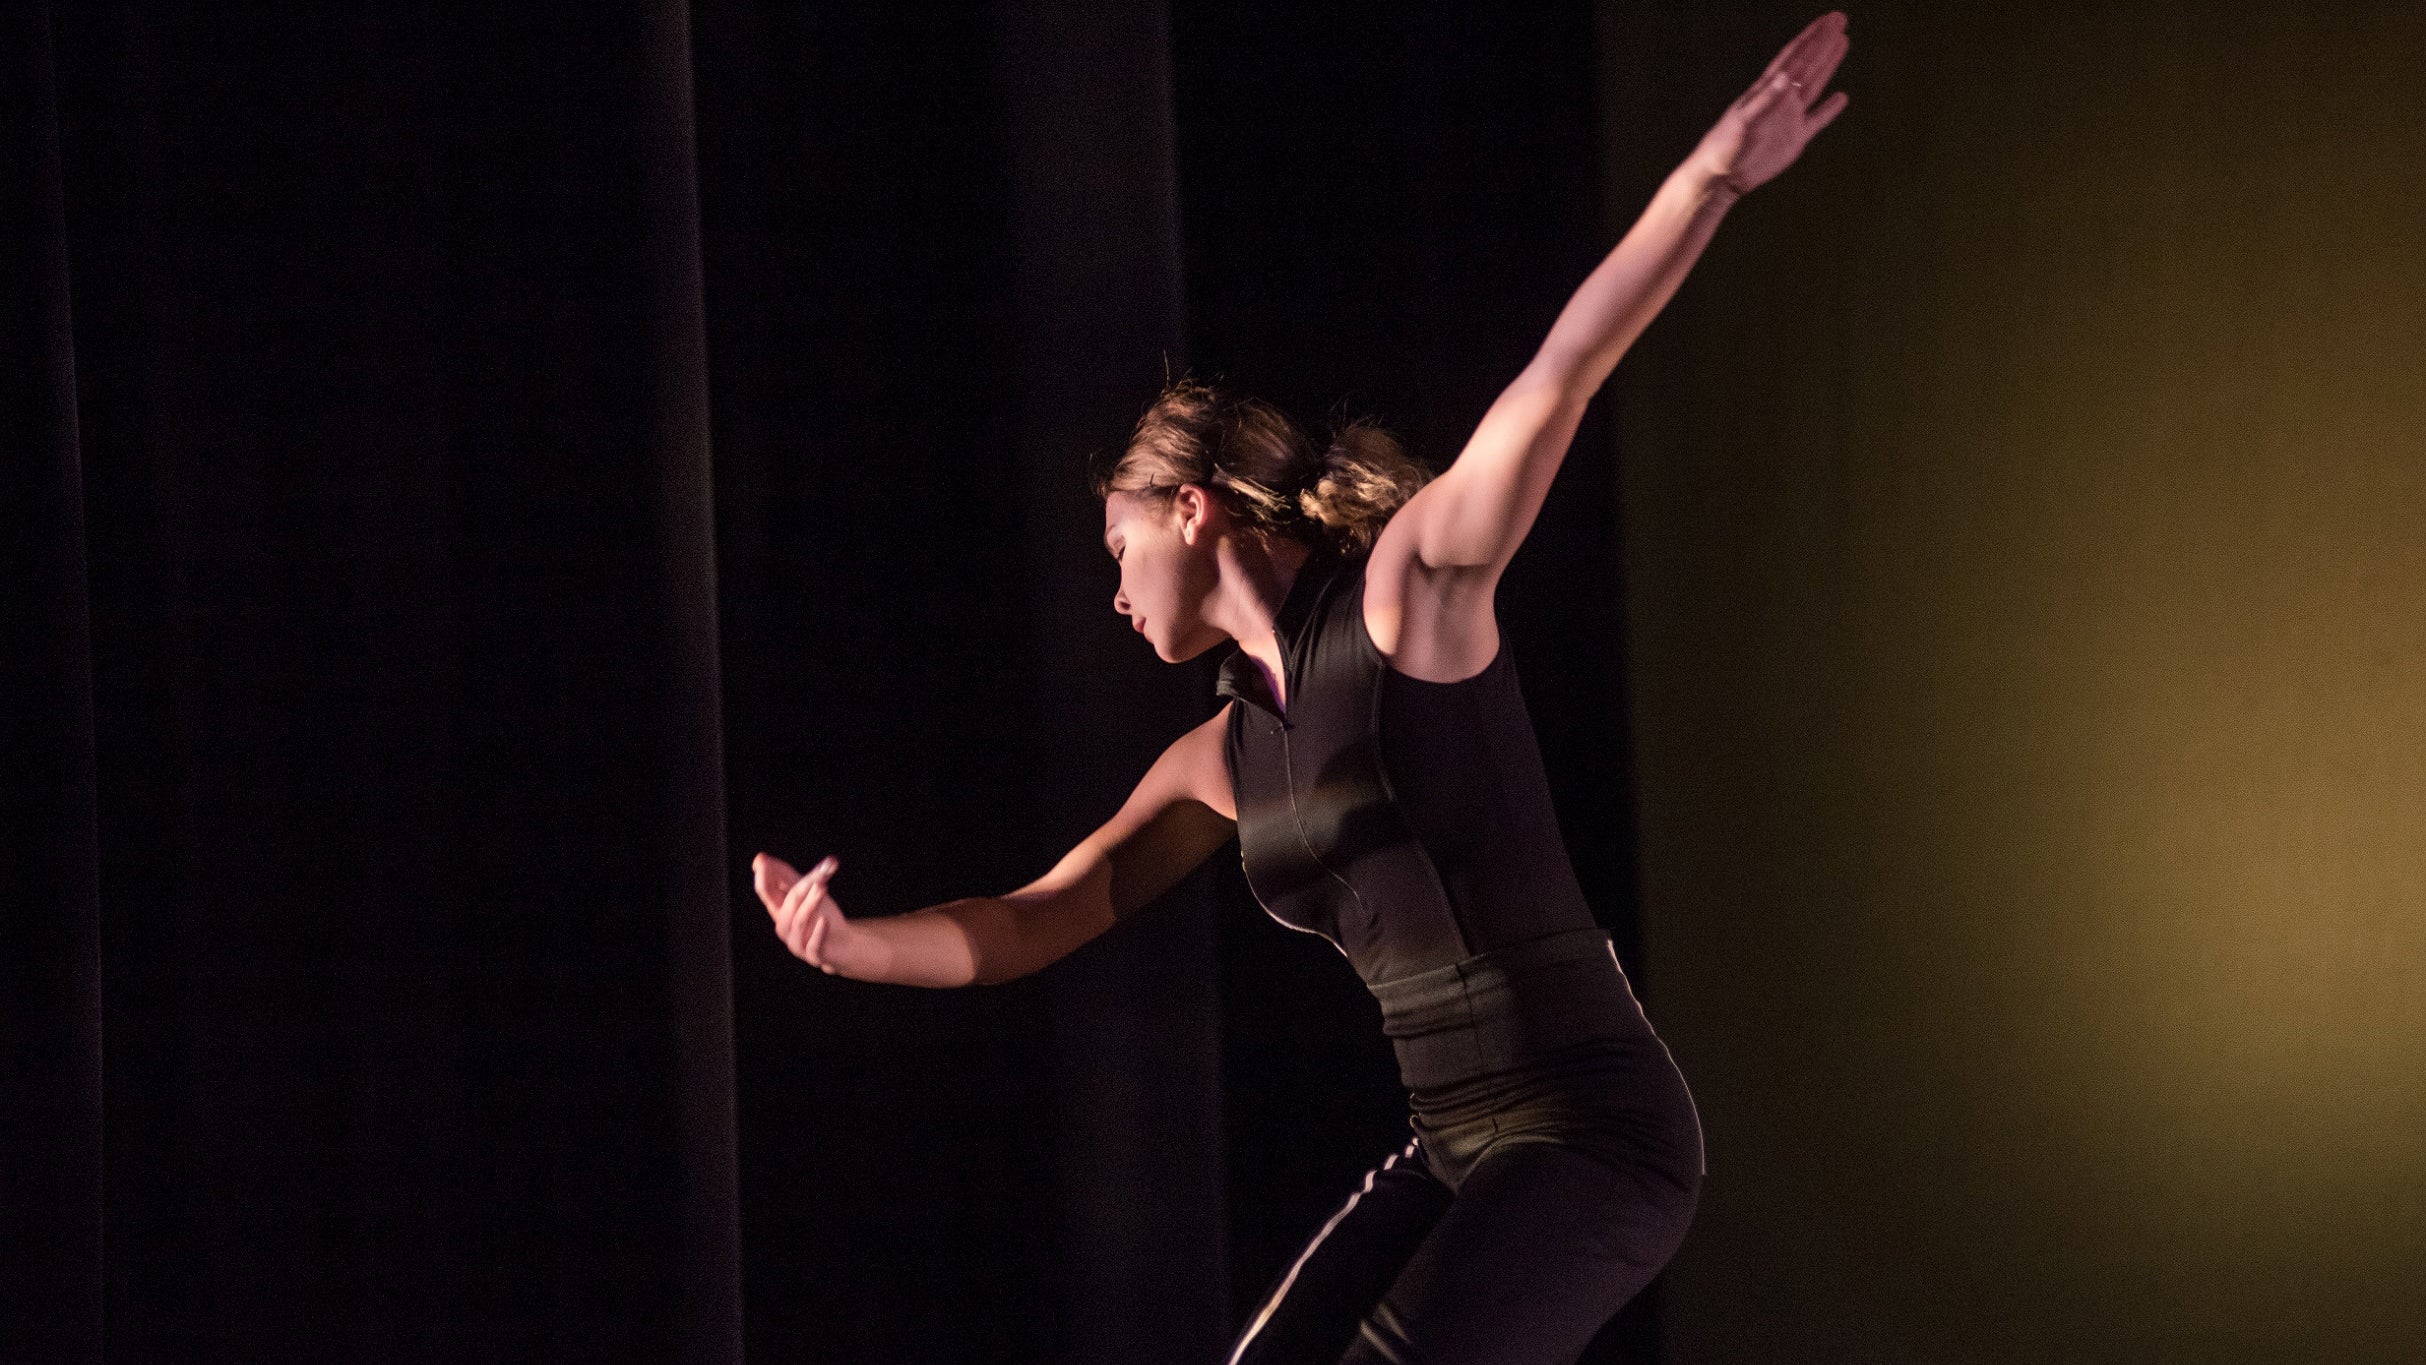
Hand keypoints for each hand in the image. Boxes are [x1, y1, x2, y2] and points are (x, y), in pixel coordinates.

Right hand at [754, 851, 878, 977]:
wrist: (844, 945)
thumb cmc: (821, 915)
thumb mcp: (806, 892)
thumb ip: (785, 875)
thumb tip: (761, 858)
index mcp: (778, 910)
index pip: (766, 892)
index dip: (763, 878)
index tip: (762, 861)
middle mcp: (784, 926)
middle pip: (788, 902)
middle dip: (804, 885)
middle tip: (821, 872)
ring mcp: (797, 943)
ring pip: (799, 920)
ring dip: (811, 903)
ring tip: (822, 888)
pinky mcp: (813, 956)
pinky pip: (812, 945)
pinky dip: (818, 932)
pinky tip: (824, 921)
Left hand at [1690, 11, 1850, 196]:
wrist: (1721, 176)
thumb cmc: (1724, 147)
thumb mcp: (1743, 123)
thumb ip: (1765, 100)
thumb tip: (1786, 76)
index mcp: (1766, 90)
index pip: (1794, 57)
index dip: (1812, 37)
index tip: (1829, 20)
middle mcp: (1780, 99)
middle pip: (1807, 63)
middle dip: (1823, 41)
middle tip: (1840, 19)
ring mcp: (1788, 117)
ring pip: (1814, 84)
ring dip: (1829, 64)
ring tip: (1842, 42)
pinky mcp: (1794, 139)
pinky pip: (1817, 120)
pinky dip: (1830, 110)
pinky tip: (1841, 97)